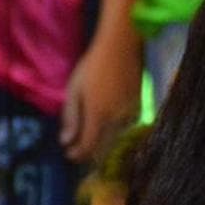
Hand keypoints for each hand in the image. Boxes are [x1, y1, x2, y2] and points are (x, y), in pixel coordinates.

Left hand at [60, 32, 142, 161]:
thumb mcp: (74, 90)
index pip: (88, 145)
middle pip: (104, 147)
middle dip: (91, 154)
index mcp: (98, 114)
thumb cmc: (92, 66)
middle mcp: (117, 119)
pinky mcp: (139, 109)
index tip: (69, 155)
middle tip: (78, 154)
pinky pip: (125, 128)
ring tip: (91, 143)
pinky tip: (107, 128)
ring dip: (103, 144)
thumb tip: (65, 141)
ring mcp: (130, 115)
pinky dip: (115, 133)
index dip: (78, 154)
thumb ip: (71, 117)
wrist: (122, 49)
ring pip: (116, 139)